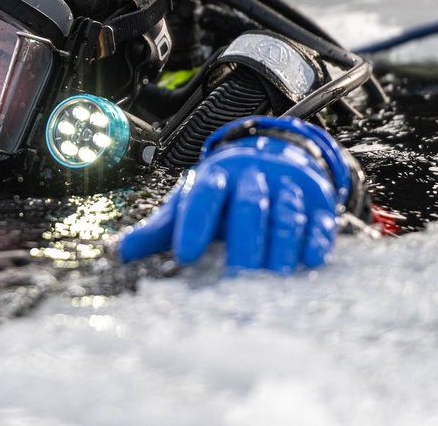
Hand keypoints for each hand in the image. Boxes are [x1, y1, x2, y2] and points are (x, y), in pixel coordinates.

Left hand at [117, 116, 353, 273]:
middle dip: (243, 243)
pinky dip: (314, 241)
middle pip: (247, 208)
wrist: (272, 156)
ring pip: (285, 214)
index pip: (202, 197)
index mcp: (215, 177)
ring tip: (272, 280)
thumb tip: (119, 253)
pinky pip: (318, 220)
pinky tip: (309, 261)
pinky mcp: (317, 199)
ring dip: (280, 247)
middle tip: (237, 279)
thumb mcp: (189, 203)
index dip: (194, 224)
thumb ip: (159, 229)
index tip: (185, 255)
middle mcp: (252, 176)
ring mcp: (287, 185)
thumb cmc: (221, 193)